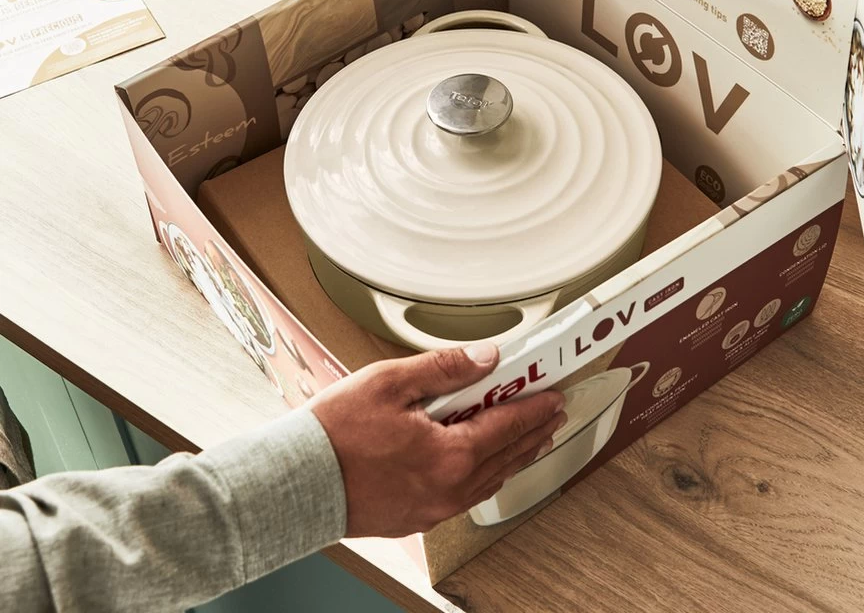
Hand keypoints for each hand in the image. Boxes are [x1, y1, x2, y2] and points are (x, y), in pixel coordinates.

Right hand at [310, 343, 565, 536]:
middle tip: (552, 416)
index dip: (534, 408)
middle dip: (532, 433)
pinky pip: (464, 496)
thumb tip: (484, 358)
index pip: (508, 427)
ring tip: (527, 439)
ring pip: (487, 481)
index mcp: (449, 456)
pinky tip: (480, 464)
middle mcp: (447, 490)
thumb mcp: (390, 382)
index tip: (554, 396)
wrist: (295, 483)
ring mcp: (432, 509)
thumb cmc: (334, 435)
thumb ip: (444, 368)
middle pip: (505, 458)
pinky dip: (483, 475)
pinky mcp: (414, 518)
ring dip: (512, 456)